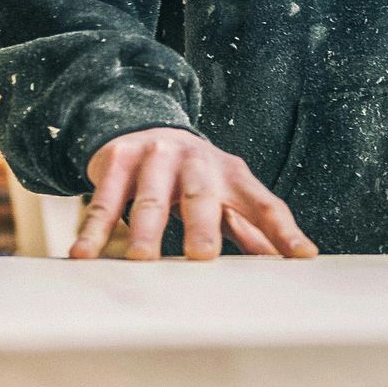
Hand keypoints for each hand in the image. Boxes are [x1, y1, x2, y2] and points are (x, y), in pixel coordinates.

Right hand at [72, 127, 317, 260]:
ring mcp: (156, 156)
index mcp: (231, 174)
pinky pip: (105, 198)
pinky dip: (95, 227)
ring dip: (145, 228)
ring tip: (141, 259)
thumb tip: (293, 260)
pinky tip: (85, 253)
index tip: (301, 256)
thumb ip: (253, 228)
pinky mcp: (119, 159)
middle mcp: (196, 160)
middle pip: (201, 194)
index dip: (284, 231)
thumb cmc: (195, 176)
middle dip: (201, 223)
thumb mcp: (226, 196)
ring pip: (150, 196)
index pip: (264, 203)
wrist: (146, 127)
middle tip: (201, 255)